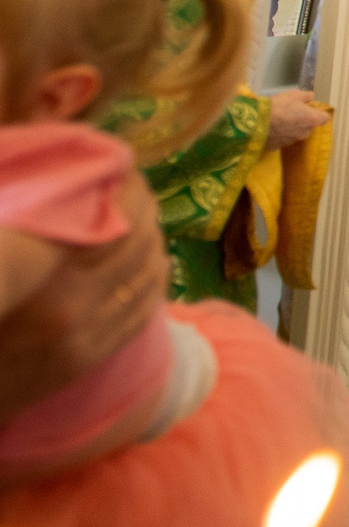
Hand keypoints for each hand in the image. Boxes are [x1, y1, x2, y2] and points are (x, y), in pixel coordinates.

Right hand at [0, 168, 165, 421]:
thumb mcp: (2, 262)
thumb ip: (31, 234)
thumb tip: (66, 189)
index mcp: (41, 278)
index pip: (109, 223)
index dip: (126, 190)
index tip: (122, 168)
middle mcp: (71, 307)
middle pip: (135, 245)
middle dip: (144, 211)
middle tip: (140, 192)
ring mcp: (85, 336)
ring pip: (146, 277)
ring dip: (154, 243)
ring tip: (149, 222)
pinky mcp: (90, 358)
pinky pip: (142, 311)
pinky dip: (155, 281)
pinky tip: (155, 263)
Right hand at [265, 88, 331, 149]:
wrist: (256, 122)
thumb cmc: (279, 106)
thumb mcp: (293, 95)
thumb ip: (305, 96)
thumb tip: (311, 96)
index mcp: (312, 120)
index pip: (324, 118)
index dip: (319, 113)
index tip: (311, 108)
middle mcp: (305, 133)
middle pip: (309, 126)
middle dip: (304, 120)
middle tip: (292, 112)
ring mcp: (292, 141)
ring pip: (296, 133)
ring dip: (292, 128)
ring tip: (280, 120)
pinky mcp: (279, 146)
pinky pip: (283, 139)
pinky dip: (280, 134)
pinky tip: (271, 128)